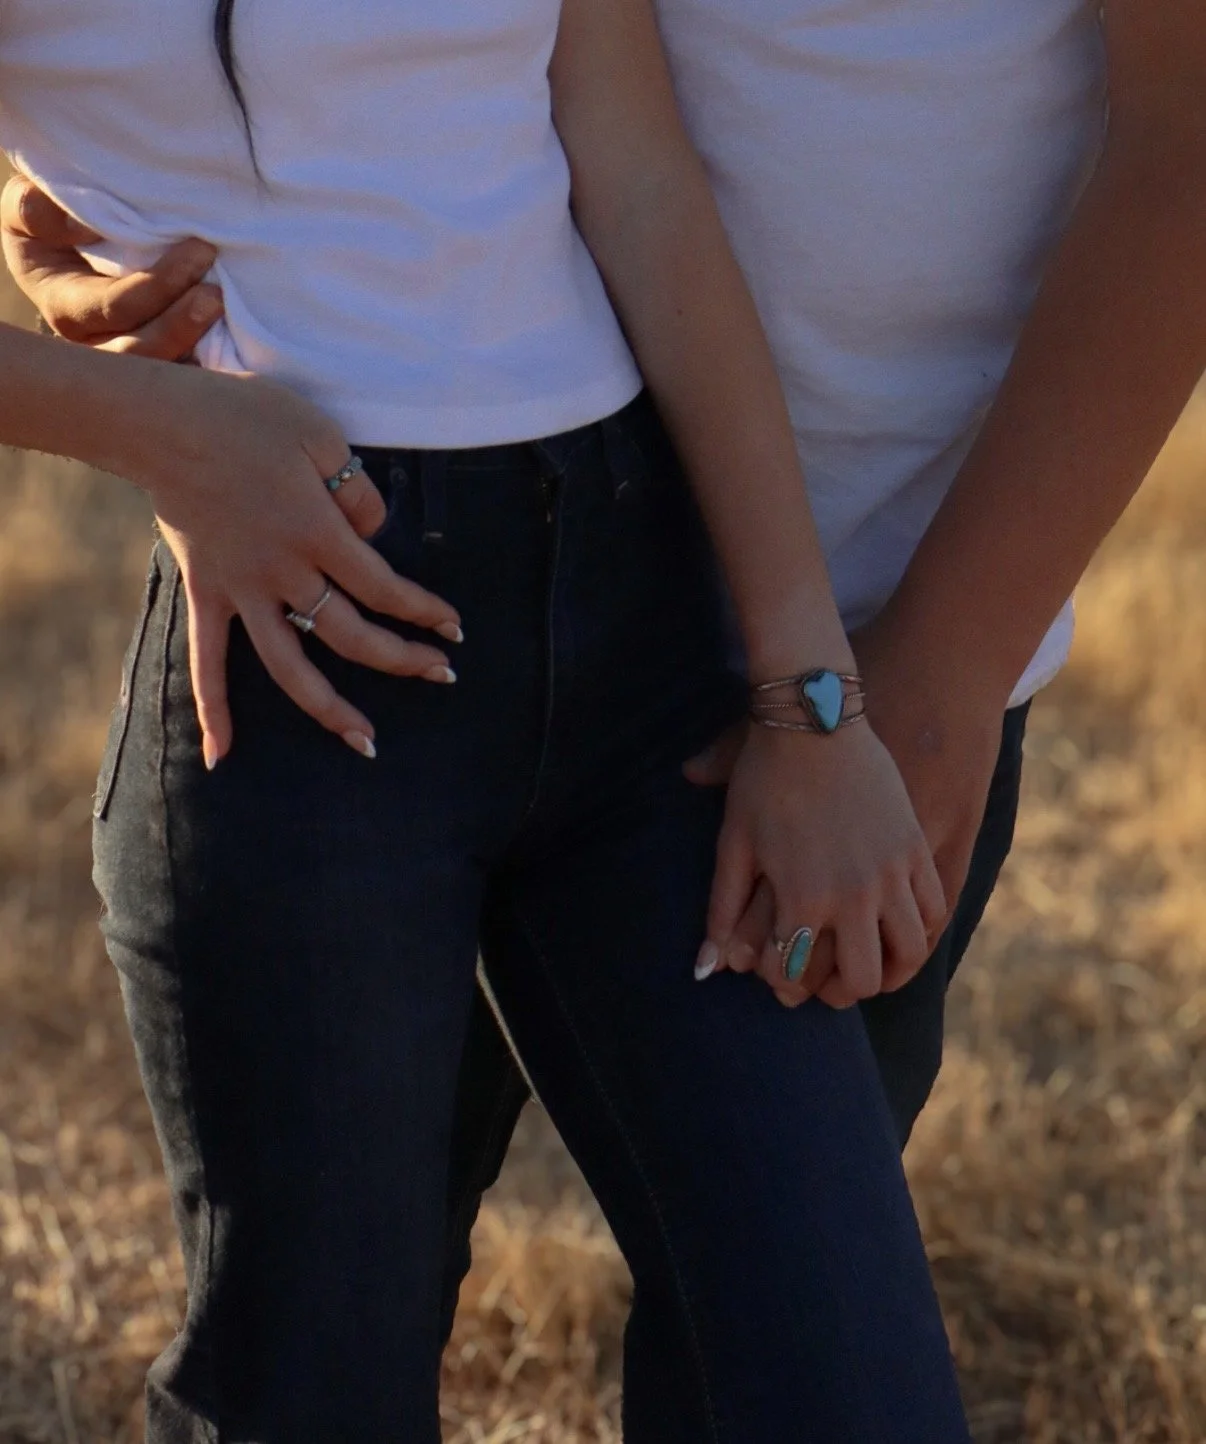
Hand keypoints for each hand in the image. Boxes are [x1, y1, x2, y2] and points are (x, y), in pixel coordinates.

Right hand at [1, 172, 222, 357]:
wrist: (69, 243)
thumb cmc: (50, 221)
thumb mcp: (26, 206)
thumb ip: (37, 210)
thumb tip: (83, 226)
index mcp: (65, 306)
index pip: (113, 308)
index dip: (157, 286)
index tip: (200, 250)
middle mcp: (95, 343)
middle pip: (140, 353)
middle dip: (180, 325)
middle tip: (216, 294)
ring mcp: (130, 358)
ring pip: (165, 374)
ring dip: (197, 346)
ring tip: (225, 311)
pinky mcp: (161, 361)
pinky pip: (186, 378)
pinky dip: (211, 366)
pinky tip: (236, 345)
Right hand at [122, 365, 461, 766]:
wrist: (161, 422)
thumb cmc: (245, 417)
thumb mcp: (320, 433)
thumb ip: (356, 489)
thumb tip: (373, 535)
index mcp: (316, 532)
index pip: (383, 588)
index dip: (423, 612)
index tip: (452, 628)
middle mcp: (283, 572)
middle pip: (351, 636)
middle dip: (402, 660)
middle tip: (441, 675)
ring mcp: (242, 590)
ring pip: (290, 667)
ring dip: (330, 709)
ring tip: (367, 741)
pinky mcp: (206, 592)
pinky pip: (206, 661)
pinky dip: (212, 709)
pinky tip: (220, 756)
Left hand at [687, 611, 1011, 1004]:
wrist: (815, 718)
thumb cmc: (764, 778)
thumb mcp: (734, 843)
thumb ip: (722, 909)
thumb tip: (704, 966)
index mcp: (803, 899)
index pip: (792, 971)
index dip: (778, 979)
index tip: (772, 970)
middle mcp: (855, 896)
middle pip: (859, 979)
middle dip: (837, 992)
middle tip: (823, 985)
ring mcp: (893, 873)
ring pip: (908, 952)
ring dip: (887, 970)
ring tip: (869, 966)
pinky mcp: (919, 846)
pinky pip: (934, 907)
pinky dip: (920, 929)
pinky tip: (900, 929)